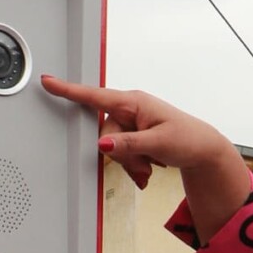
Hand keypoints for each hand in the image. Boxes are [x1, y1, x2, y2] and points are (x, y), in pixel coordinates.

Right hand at [41, 77, 234, 190]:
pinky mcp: (134, 136)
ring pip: (112, 147)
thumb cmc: (188, 139)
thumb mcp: (158, 142)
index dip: (69, 90)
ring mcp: (131, 123)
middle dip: (121, 154)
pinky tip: (147, 170)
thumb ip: (128, 144)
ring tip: (150, 166)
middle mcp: (130, 110)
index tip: (49, 82)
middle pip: (105, 134)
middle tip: (145, 163)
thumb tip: (103, 144)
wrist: (203, 150)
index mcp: (134, 102)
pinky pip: (121, 153)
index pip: (95, 96)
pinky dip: (132, 165)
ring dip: (129, 163)